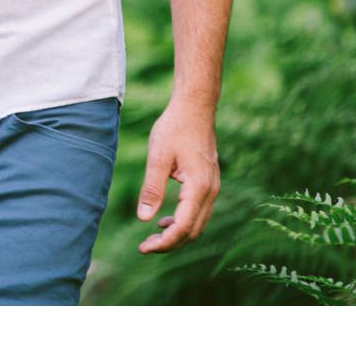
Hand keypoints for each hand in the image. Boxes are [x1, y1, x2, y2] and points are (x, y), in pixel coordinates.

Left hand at [135, 100, 220, 253]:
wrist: (195, 107)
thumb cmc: (175, 128)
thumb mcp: (158, 157)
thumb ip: (152, 188)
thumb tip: (143, 219)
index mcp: (198, 187)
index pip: (183, 228)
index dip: (163, 243)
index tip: (143, 248)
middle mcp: (210, 192)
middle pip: (193, 232)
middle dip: (169, 243)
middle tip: (144, 246)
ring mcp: (212, 188)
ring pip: (197, 224)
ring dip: (176, 234)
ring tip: (152, 236)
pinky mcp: (209, 183)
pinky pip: (198, 212)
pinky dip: (183, 221)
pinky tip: (164, 220)